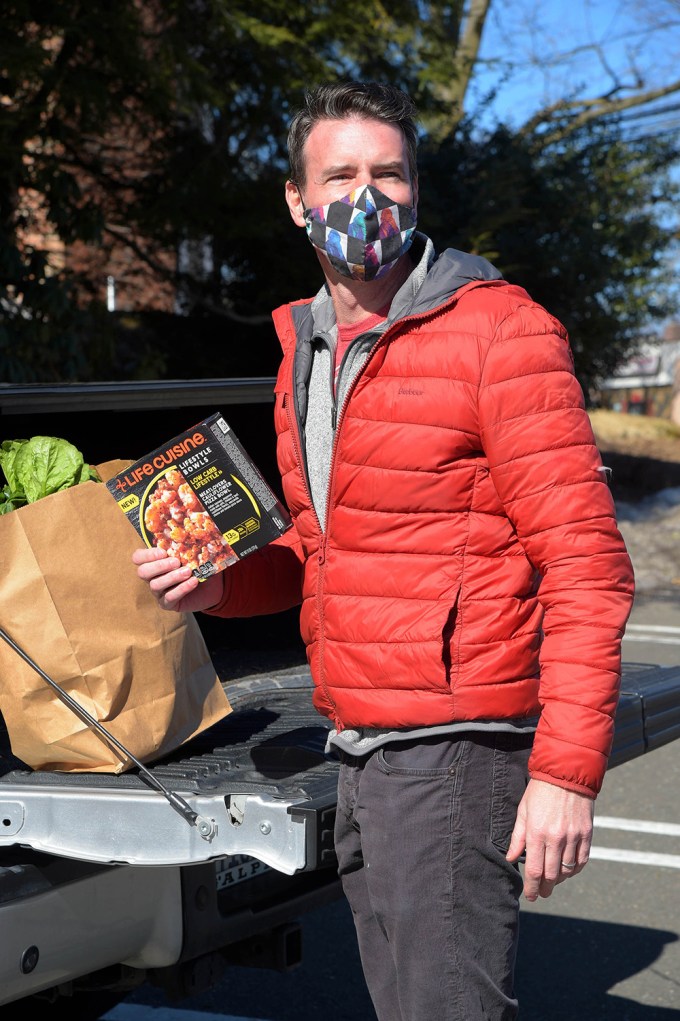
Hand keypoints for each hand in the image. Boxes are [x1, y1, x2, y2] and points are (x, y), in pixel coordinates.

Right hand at [132, 547, 224, 613]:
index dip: (147, 555)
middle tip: (176, 562)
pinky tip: (193, 582)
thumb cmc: (198, 567)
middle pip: (142, 572)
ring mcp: (158, 592)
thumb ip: (186, 546)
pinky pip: (169, 598)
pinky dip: (182, 589)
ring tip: (188, 572)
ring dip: (172, 577)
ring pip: (155, 585)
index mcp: (154, 562)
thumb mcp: (193, 555)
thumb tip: (189, 535)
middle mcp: (152, 577)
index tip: (164, 552)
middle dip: (159, 566)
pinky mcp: (167, 604)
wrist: (212, 588)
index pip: (138, 557)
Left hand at [506, 778, 593, 901]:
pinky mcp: (586, 834)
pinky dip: (575, 870)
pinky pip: (582, 861)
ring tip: (552, 881)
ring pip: (567, 870)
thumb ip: (517, 838)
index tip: (530, 895)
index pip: (534, 870)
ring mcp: (573, 836)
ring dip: (559, 880)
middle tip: (541, 893)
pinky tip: (568, 871)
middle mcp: (556, 838)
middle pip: (551, 875)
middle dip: (545, 889)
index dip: (531, 887)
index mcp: (537, 833)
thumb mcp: (523, 811)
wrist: (566, 774)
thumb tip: (511, 859)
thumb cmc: (540, 791)